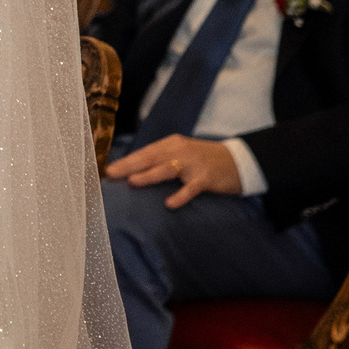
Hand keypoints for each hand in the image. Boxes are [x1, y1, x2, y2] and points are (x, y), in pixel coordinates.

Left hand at [106, 134, 241, 208]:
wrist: (239, 160)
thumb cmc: (205, 159)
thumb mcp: (183, 153)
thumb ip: (163, 159)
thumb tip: (136, 170)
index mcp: (172, 144)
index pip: (145, 151)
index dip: (127, 159)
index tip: (109, 168)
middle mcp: (180, 150)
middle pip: (151, 157)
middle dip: (129, 165)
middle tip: (111, 173)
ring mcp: (193, 164)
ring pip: (167, 169)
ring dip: (149, 175)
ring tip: (132, 182)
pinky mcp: (206, 178)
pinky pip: (191, 188)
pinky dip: (180, 195)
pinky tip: (170, 203)